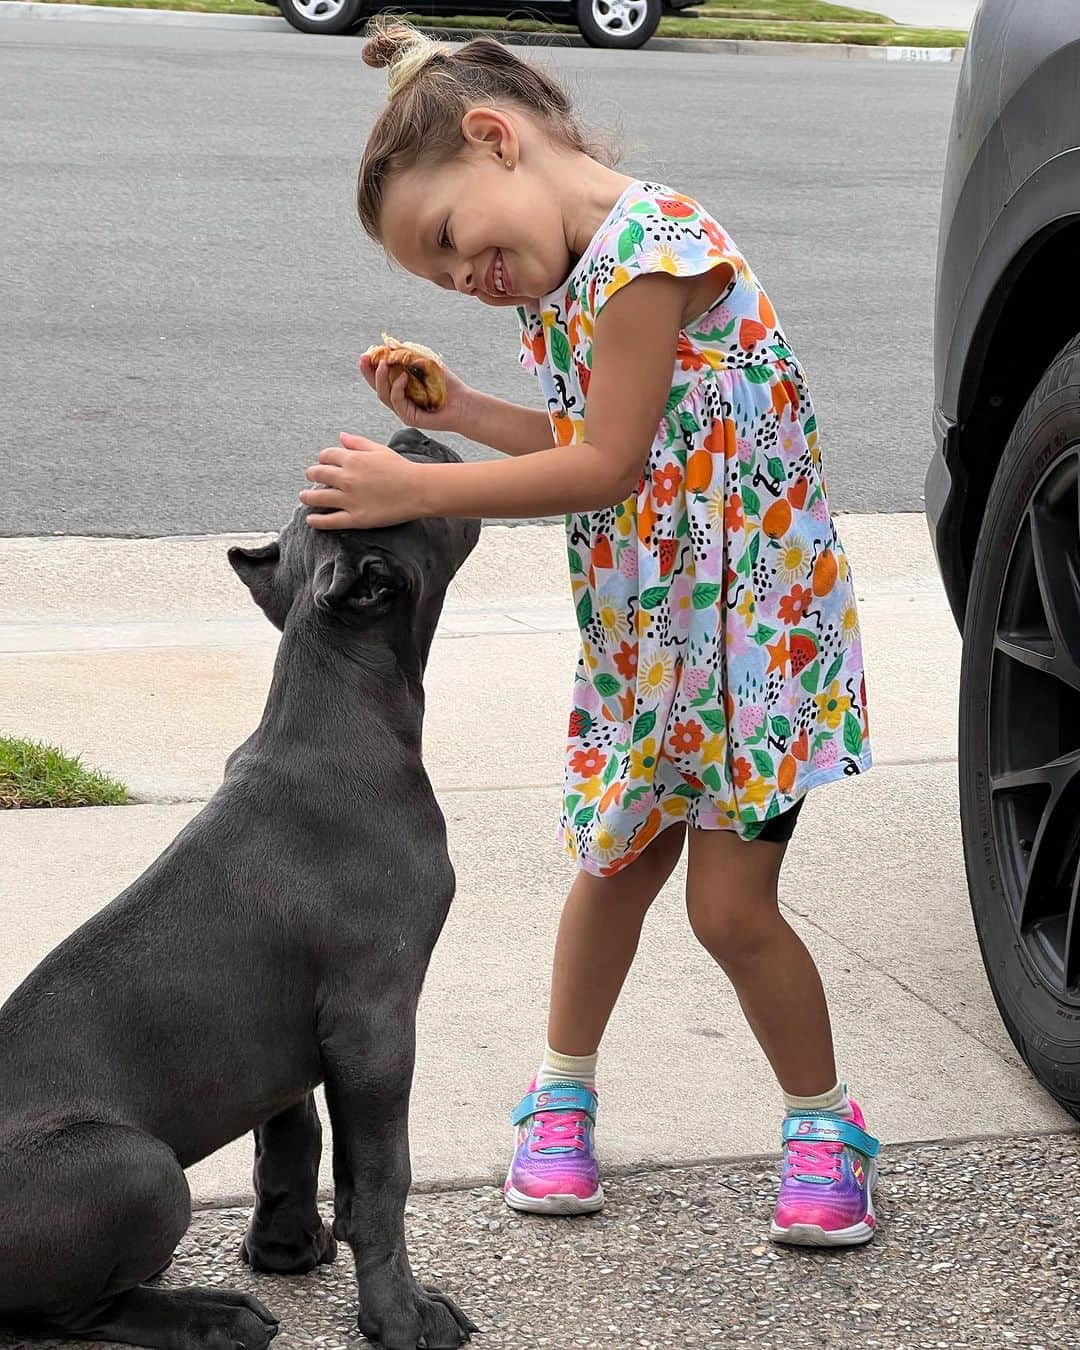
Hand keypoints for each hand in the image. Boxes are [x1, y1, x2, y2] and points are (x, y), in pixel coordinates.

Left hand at [300, 434, 425, 530]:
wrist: (418, 490)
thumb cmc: (402, 469)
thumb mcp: (379, 449)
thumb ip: (358, 443)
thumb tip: (341, 436)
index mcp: (352, 459)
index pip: (326, 456)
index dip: (322, 459)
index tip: (322, 463)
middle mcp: (346, 478)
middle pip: (318, 474)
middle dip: (312, 475)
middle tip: (311, 478)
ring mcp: (349, 499)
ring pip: (318, 498)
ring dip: (307, 497)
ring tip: (304, 497)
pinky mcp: (355, 518)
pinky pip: (329, 520)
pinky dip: (317, 520)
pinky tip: (310, 520)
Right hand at [360, 352, 472, 434]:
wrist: (463, 403)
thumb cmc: (447, 385)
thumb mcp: (426, 364)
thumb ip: (409, 355)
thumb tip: (391, 345)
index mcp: (401, 387)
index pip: (382, 377)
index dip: (371, 366)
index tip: (366, 354)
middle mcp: (400, 399)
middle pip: (377, 387)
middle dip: (368, 372)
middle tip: (364, 358)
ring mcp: (403, 410)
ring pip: (384, 395)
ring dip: (381, 379)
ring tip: (384, 364)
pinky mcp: (409, 417)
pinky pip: (397, 402)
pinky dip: (398, 388)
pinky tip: (403, 377)